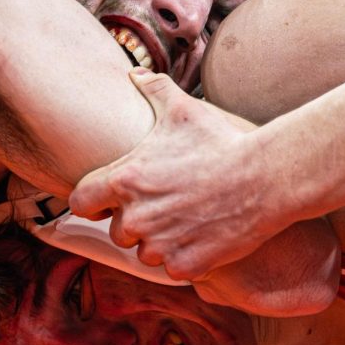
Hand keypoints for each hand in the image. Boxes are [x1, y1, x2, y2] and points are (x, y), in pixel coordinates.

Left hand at [71, 70, 284, 281]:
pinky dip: (186, 259)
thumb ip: (153, 90)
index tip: (105, 203)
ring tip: (187, 221)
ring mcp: (160, 244)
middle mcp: (136, 216)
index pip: (80, 203)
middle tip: (165, 207)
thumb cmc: (220, 142)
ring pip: (145, 253)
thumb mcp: (183, 110)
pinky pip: (173, 269)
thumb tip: (133, 75)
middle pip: (118, 231)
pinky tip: (203, 237)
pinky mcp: (185, 265)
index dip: (92, 203)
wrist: (264, 177)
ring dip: (160, 243)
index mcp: (124, 180)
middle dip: (136, 223)